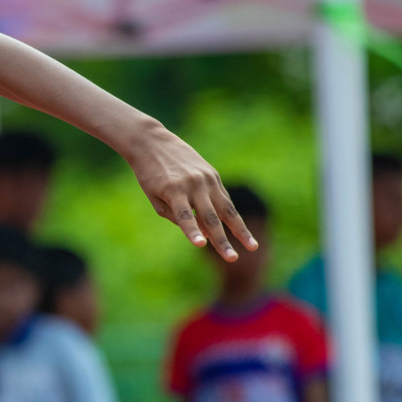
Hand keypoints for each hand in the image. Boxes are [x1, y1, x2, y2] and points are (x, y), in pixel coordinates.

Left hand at [125, 121, 256, 260]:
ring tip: (252, 247)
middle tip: (232, 259)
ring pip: (227, 209)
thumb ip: (174, 215)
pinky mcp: (213, 175)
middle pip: (210, 217)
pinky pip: (224, 198)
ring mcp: (206, 179)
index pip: (185, 216)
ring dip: (240, 230)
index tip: (201, 245)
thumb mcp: (154, 196)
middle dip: (222, 240)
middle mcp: (193, 184)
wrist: (153, 142)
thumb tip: (200, 231)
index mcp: (173, 190)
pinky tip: (240, 231)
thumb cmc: (149, 174)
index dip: (192, 231)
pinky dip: (231, 215)